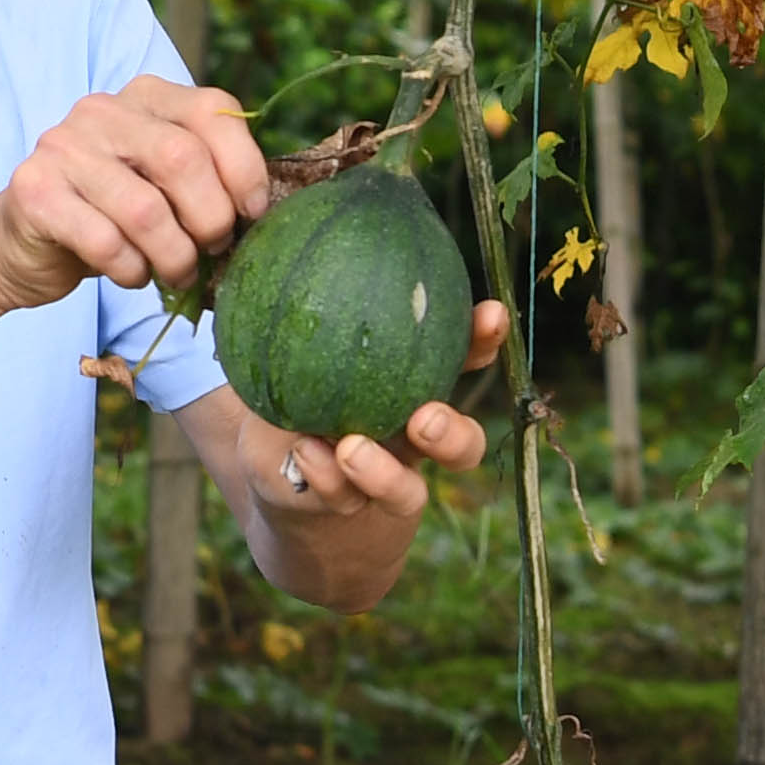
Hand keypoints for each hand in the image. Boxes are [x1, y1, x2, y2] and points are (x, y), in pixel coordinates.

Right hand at [0, 77, 272, 311]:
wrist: (19, 244)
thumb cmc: (109, 216)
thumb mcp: (161, 184)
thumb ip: (205, 178)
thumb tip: (262, 211)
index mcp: (146, 96)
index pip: (213, 110)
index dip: (245, 167)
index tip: (251, 214)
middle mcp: (102, 110)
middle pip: (182, 158)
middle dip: (211, 218)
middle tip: (211, 250)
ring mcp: (63, 146)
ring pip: (145, 210)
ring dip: (174, 256)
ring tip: (176, 271)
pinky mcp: (35, 190)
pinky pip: (104, 241)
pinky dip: (131, 270)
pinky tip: (131, 274)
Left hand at [228, 296, 516, 613]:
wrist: (283, 498)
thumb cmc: (293, 410)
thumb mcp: (290, 362)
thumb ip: (294, 323)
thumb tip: (273, 247)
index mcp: (411, 394)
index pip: (458, 365)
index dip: (481, 343)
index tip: (491, 316)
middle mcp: (408, 445)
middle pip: (460, 444)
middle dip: (452, 432)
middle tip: (425, 417)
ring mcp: (382, 487)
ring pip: (407, 492)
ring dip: (382, 473)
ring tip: (351, 449)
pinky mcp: (344, 517)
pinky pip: (344, 501)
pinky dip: (323, 477)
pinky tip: (304, 453)